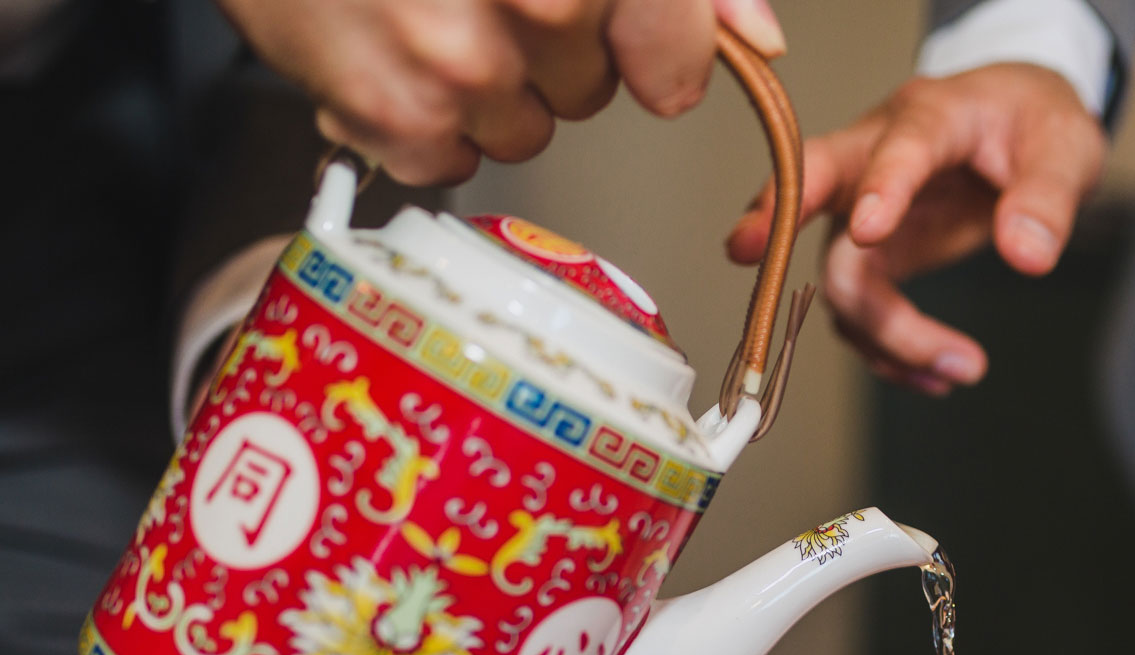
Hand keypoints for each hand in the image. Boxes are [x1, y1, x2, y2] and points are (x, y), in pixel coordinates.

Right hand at [216, 0, 787, 185]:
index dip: (647, 53)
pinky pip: (445, 159)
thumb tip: (754, 40)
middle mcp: (541, 2)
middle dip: (545, 48)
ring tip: (417, 8)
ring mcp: (464, 66)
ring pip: (521, 131)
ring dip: (480, 87)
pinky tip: (381, 47)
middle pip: (589, 93)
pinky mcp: (393, 113)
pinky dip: (414, 120)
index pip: (675, 61)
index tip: (611, 33)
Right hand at [727, 64, 1104, 394]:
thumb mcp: (1064, 147)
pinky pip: (857, 311)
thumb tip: (1027, 256)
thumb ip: (1046, 196)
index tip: (868, 228)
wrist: (1017, 126)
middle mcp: (875, 159)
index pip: (896, 147)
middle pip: (811, 187)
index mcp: (928, 116)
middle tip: (742, 251)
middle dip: (772, 220)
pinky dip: (889, 352)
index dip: (879, 187)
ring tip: (961, 368)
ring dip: (887, 335)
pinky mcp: (868, 254)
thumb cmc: (1032, 123)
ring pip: (841, 278)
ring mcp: (861, 210)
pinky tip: (936, 375)